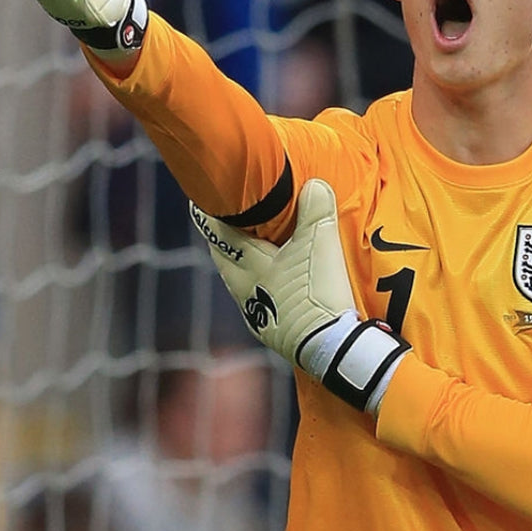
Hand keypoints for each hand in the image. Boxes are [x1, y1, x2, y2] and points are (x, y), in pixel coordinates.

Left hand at [192, 179, 409, 413]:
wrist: (327, 346)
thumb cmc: (317, 290)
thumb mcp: (321, 242)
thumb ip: (316, 208)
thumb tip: (315, 184)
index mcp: (250, 265)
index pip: (222, 235)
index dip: (212, 217)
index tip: (203, 201)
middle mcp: (245, 290)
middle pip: (224, 262)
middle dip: (221, 243)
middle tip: (223, 226)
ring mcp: (256, 315)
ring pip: (238, 286)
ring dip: (239, 269)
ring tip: (248, 256)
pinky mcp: (272, 333)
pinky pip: (257, 306)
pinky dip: (259, 291)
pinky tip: (271, 291)